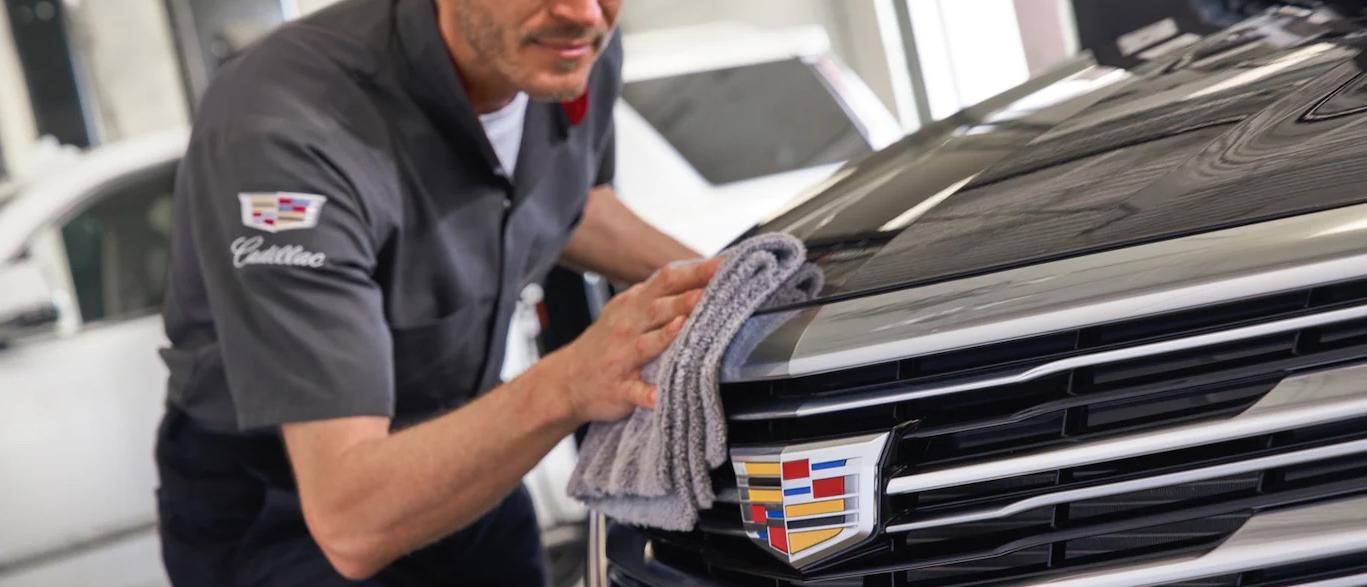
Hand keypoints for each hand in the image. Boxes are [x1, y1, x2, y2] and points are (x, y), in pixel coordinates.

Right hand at [538, 258, 721, 423]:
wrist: (568, 380)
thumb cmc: (607, 343)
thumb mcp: (628, 310)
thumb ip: (659, 294)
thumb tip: (701, 277)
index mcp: (634, 304)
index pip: (667, 280)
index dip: (695, 272)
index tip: (722, 265)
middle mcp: (628, 326)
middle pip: (660, 307)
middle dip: (686, 298)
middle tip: (712, 290)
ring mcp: (622, 357)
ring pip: (647, 344)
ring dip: (667, 335)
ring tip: (685, 326)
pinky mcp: (619, 387)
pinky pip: (634, 391)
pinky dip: (647, 394)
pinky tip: (658, 395)